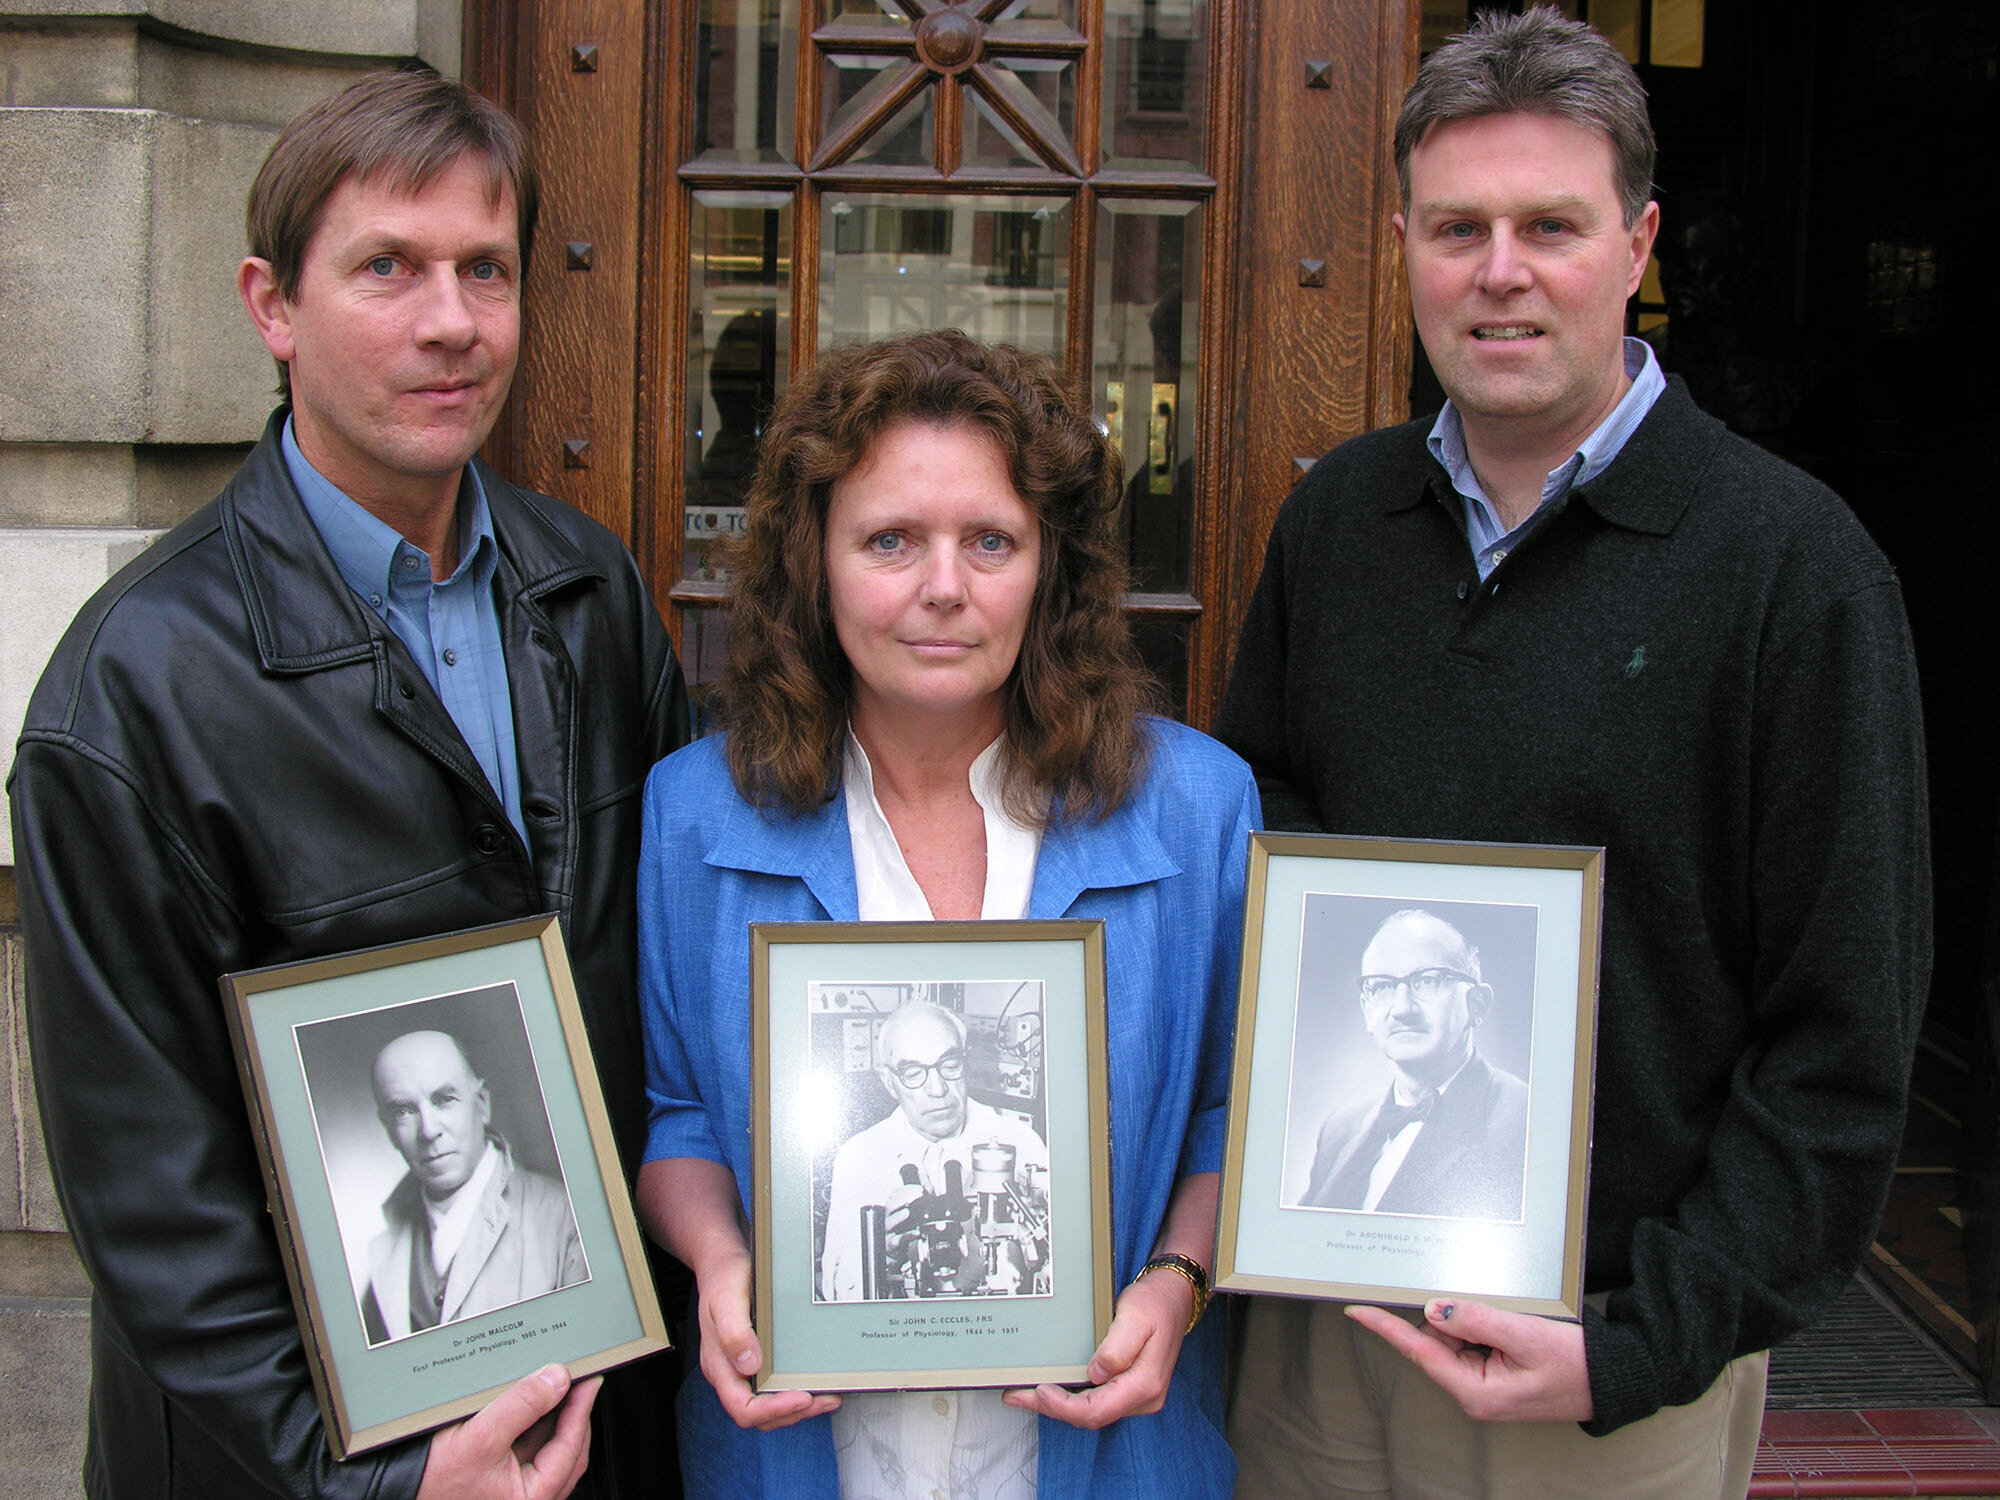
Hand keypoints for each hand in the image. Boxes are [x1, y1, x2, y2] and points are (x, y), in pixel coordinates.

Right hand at [416, 1364, 598, 1499]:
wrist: (392, 1490)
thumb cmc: (430, 1482)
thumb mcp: (479, 1438)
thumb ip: (521, 1407)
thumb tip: (555, 1380)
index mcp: (532, 1497)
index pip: (571, 1446)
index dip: (582, 1408)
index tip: (589, 1380)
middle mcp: (527, 1497)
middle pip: (566, 1449)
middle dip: (572, 1413)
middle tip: (577, 1381)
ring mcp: (514, 1490)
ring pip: (548, 1448)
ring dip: (553, 1417)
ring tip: (554, 1388)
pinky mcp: (500, 1480)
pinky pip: (528, 1449)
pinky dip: (533, 1425)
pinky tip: (530, 1404)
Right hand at [697, 1245, 839, 1430]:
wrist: (722, 1265)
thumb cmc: (723, 1280)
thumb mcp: (726, 1300)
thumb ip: (734, 1331)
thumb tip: (750, 1363)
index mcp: (719, 1366)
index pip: (742, 1407)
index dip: (773, 1410)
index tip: (801, 1399)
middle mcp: (730, 1373)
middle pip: (758, 1415)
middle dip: (793, 1413)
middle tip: (824, 1401)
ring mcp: (742, 1369)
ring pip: (767, 1406)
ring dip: (797, 1409)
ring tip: (826, 1399)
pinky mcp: (755, 1362)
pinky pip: (772, 1389)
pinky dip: (793, 1394)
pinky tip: (812, 1385)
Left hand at [1002, 1262, 1191, 1428]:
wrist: (1173, 1298)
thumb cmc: (1155, 1305)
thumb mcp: (1136, 1318)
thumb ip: (1117, 1348)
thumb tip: (1096, 1373)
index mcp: (1144, 1385)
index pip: (1096, 1411)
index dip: (1063, 1406)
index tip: (1039, 1392)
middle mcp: (1141, 1398)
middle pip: (1089, 1416)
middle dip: (1050, 1408)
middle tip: (1016, 1395)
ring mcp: (1135, 1396)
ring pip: (1090, 1412)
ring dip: (1056, 1406)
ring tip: (1023, 1395)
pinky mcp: (1127, 1389)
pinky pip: (1094, 1402)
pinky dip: (1069, 1399)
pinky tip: (1050, 1391)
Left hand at [1345, 1297, 1592, 1422]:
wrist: (1611, 1381)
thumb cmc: (1576, 1365)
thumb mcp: (1525, 1335)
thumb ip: (1476, 1320)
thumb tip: (1434, 1310)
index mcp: (1475, 1392)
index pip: (1419, 1351)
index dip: (1386, 1327)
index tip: (1357, 1310)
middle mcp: (1473, 1393)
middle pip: (1437, 1340)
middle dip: (1455, 1319)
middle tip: (1496, 1316)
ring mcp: (1483, 1387)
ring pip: (1455, 1339)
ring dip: (1474, 1324)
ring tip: (1514, 1328)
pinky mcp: (1493, 1377)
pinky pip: (1473, 1343)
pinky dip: (1484, 1330)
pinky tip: (1511, 1332)